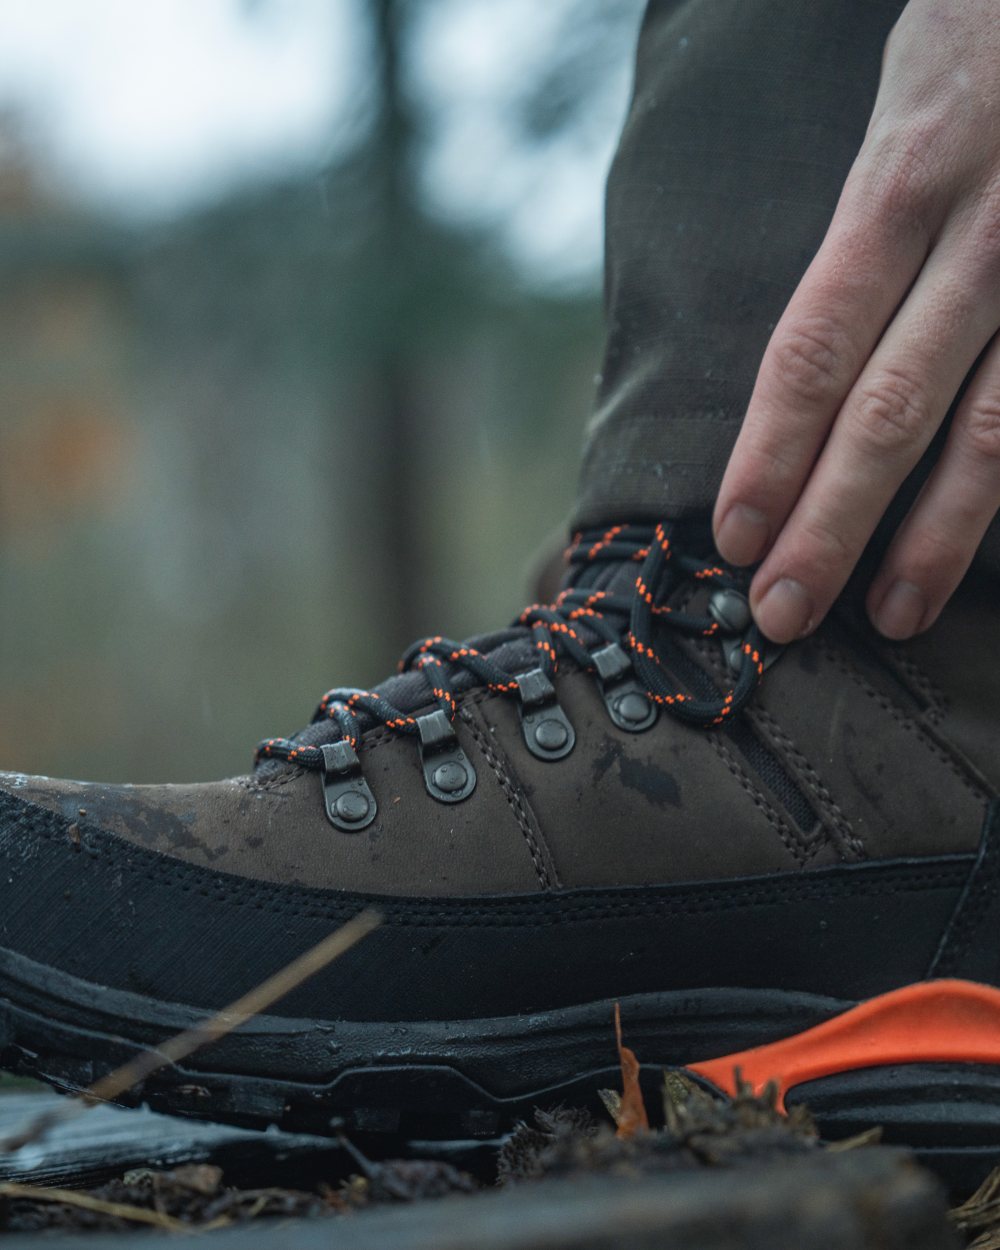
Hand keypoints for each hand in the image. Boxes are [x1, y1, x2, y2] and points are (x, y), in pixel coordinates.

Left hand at [713, 0, 999, 643]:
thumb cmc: (986, 36)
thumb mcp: (904, 108)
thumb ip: (871, 229)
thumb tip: (817, 367)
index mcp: (904, 179)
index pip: (815, 346)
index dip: (771, 452)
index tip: (735, 536)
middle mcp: (987, 230)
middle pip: (889, 406)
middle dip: (831, 521)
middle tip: (783, 611)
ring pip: (991, 425)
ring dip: (934, 535)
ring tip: (889, 614)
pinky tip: (978, 552)